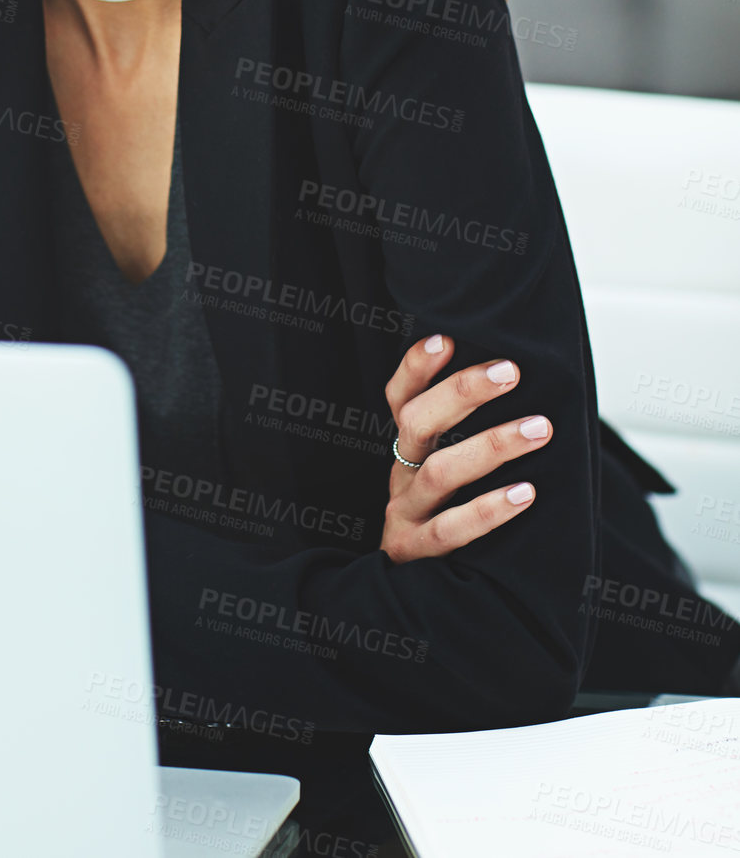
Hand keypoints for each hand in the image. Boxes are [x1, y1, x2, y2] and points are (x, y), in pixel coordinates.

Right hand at [378, 333, 551, 563]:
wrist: (424, 601)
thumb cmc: (457, 518)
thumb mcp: (456, 472)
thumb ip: (473, 436)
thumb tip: (527, 383)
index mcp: (409, 450)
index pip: (400, 398)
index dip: (415, 368)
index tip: (446, 338)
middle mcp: (401, 476)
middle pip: (416, 423)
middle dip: (462, 392)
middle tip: (510, 371)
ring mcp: (404, 516)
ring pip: (439, 473)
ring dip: (491, 446)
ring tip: (539, 428)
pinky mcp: (417, 555)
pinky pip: (451, 529)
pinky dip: (488, 509)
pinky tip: (526, 494)